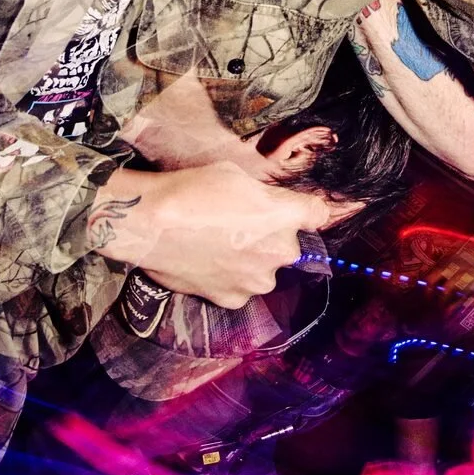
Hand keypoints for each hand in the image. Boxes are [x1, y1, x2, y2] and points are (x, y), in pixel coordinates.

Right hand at [88, 161, 325, 308]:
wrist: (150, 224)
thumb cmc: (191, 190)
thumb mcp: (237, 176)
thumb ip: (267, 196)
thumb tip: (273, 207)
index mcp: (285, 216)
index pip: (320, 213)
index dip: (319, 210)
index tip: (323, 210)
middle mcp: (280, 252)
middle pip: (288, 244)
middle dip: (270, 237)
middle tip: (238, 226)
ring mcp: (257, 280)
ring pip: (263, 269)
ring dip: (250, 260)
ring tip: (216, 245)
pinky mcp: (232, 298)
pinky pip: (239, 288)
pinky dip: (229, 278)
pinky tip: (207, 262)